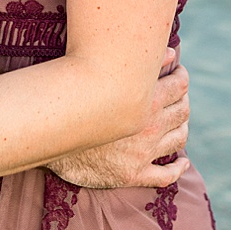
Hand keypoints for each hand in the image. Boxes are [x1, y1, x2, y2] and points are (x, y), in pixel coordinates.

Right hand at [46, 47, 190, 188]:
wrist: (47, 135)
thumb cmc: (75, 97)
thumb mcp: (108, 75)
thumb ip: (143, 63)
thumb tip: (173, 52)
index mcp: (145, 101)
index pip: (180, 86)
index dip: (182, 77)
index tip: (178, 74)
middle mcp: (149, 128)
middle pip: (182, 111)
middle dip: (183, 100)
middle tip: (178, 95)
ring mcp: (142, 154)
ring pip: (179, 139)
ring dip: (182, 128)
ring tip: (177, 121)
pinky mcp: (132, 175)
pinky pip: (165, 176)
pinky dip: (179, 168)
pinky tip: (182, 161)